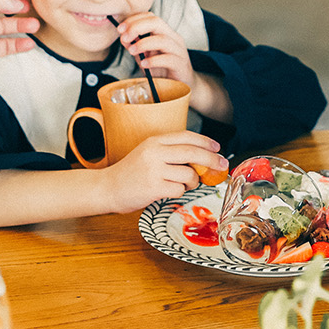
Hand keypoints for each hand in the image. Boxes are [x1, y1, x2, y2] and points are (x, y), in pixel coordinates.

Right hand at [100, 131, 223, 212]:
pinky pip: (179, 190)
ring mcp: (154, 170)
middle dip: (212, 160)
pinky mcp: (153, 188)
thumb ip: (171, 152)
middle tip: (221, 165)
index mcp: (154, 141)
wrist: (107, 188)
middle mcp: (154, 152)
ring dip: (193, 182)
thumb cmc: (130, 173)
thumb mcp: (148, 153)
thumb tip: (202, 157)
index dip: (205, 141)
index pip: (186, 136)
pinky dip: (180, 192)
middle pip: (193, 153)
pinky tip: (169, 191)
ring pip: (189, 174)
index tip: (217, 148)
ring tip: (183, 184)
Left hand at [115, 12, 194, 87]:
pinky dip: (154, 60)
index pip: (150, 17)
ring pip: (162, 40)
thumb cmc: (162, 70)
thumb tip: (123, 36)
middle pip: (156, 23)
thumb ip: (135, 46)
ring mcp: (179, 51)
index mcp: (165, 33)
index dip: (134, 20)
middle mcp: (173, 38)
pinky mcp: (181, 65)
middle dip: (137, 27)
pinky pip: (168, 59)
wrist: (181, 86)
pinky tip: (144, 64)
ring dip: (143, 44)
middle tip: (124, 37)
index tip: (120, 28)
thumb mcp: (145, 56)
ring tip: (131, 51)